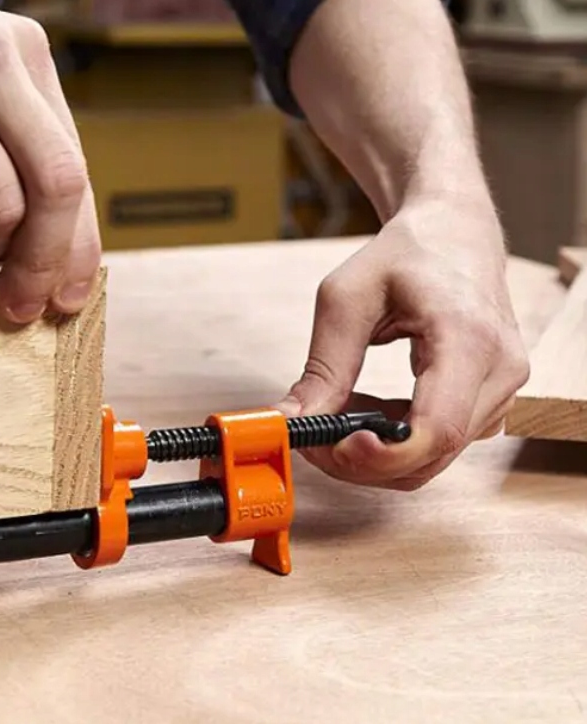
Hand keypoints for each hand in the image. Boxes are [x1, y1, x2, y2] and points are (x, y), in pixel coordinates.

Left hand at [278, 195, 529, 489]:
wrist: (454, 232)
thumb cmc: (406, 254)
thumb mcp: (345, 299)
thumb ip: (323, 367)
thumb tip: (295, 421)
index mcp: (468, 337)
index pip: (438, 428)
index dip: (385, 455)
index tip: (335, 447)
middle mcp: (500, 369)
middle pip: (432, 454)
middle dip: (364, 461)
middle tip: (314, 438)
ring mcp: (503, 388)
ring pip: (434, 458)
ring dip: (376, 451)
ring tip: (339, 408)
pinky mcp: (491, 399)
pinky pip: (439, 444)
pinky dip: (395, 440)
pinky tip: (366, 409)